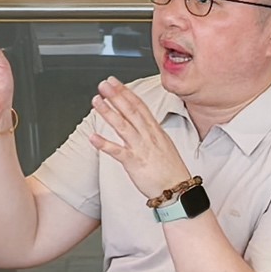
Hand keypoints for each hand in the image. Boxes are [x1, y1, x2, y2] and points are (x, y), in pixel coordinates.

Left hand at [88, 77, 190, 199]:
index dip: (126, 92)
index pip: (139, 106)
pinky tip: (93, 137)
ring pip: (122, 126)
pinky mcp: (134, 162)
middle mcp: (148, 135)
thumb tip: (142, 122)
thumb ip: (151, 131)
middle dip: (116, 96)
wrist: (178, 189)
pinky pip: (117, 151)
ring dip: (108, 112)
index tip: (115, 82)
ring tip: (96, 101)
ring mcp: (140, 148)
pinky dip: (104, 144)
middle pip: (131, 111)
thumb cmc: (171, 169)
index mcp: (155, 130)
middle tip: (104, 84)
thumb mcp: (164, 144)